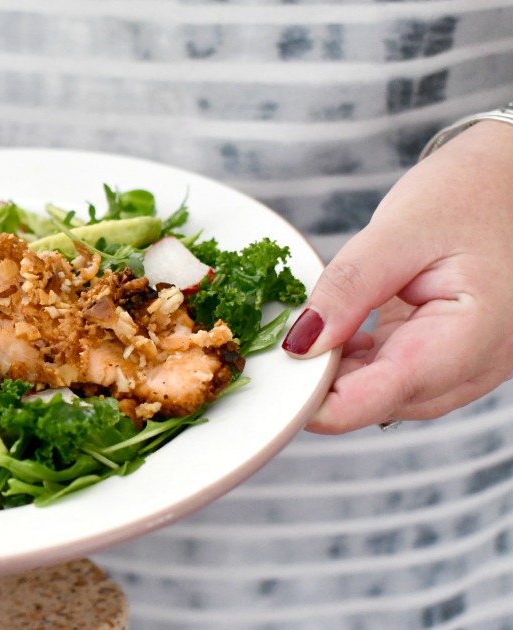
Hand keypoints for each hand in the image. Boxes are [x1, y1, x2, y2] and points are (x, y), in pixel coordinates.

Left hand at [282, 120, 512, 433]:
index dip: (323, 402)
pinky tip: (334, 336)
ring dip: (340, 376)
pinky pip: (396, 376)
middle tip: (275, 352)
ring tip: (305, 335)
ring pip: (387, 395)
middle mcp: (480, 365)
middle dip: (326, 388)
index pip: (386, 394)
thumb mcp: (401, 229)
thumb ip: (349, 287)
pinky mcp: (449, 356)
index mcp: (475, 335)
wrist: (511, 180)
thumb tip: (300, 345)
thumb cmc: (467, 193)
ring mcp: (469, 366)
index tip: (276, 383)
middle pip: (384, 402)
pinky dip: (358, 364)